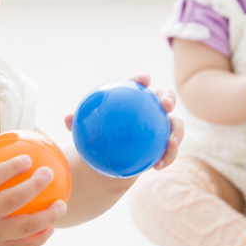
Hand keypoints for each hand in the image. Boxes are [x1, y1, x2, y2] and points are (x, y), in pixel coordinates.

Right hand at [0, 142, 66, 245]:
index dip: (11, 167)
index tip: (28, 158)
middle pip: (12, 200)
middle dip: (34, 186)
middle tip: (49, 174)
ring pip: (23, 227)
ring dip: (46, 216)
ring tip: (62, 205)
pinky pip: (22, 245)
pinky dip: (39, 238)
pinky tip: (52, 228)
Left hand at [63, 73, 184, 172]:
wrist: (107, 160)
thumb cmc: (95, 138)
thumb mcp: (85, 131)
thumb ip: (79, 122)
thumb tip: (68, 119)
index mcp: (134, 99)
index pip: (139, 84)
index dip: (142, 78)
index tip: (143, 80)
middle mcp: (151, 110)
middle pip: (165, 98)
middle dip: (169, 97)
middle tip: (166, 105)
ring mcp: (161, 128)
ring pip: (175, 125)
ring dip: (177, 132)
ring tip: (171, 142)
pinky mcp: (165, 146)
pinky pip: (170, 151)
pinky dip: (168, 157)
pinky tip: (158, 166)